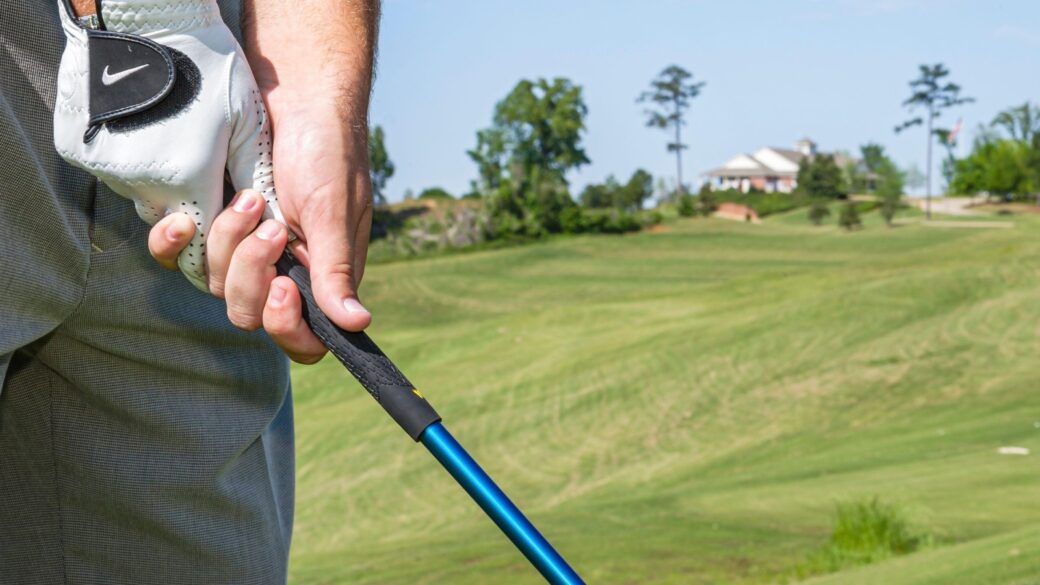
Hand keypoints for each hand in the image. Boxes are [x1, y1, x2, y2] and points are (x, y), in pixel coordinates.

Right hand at [53, 0, 284, 291]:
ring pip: (139, 197)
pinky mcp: (78, 150)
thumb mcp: (246, 119)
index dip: (219, 236)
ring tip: (174, 135)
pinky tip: (145, 127)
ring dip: (158, 184)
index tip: (227, 215)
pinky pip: (112, 171)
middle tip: (200, 167)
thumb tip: (270, 218)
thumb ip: (255, 175)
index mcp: (188, 180)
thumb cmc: (206, 63)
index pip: (204, 243)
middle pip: (170, 223)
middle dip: (190, 211)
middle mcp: (142, 183)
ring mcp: (106, 168)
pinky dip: (129, 159)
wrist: (143, 17)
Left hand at [147, 98, 373, 361]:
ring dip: (227, 242)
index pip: (303, 340)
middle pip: (248, 315)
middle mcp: (280, 271)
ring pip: (212, 284)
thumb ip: (337, 270)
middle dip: (252, 273)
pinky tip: (184, 219)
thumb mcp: (334, 211)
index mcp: (320, 278)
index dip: (287, 329)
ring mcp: (240, 250)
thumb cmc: (328, 150)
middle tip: (272, 225)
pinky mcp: (207, 225)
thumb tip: (358, 323)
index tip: (284, 287)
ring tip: (249, 197)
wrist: (295, 96)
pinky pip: (176, 256)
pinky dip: (174, 241)